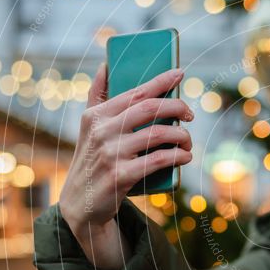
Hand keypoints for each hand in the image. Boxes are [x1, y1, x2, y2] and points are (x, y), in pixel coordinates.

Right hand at [58, 63, 193, 267]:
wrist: (80, 204)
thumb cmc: (91, 159)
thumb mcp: (88, 128)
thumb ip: (97, 97)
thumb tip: (106, 65)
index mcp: (96, 116)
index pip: (135, 92)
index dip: (161, 81)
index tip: (180, 73)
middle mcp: (102, 131)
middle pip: (150, 108)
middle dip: (177, 107)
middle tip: (189, 115)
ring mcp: (110, 154)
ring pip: (158, 134)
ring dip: (181, 136)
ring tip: (188, 141)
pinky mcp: (121, 176)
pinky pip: (158, 160)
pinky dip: (177, 156)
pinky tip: (185, 157)